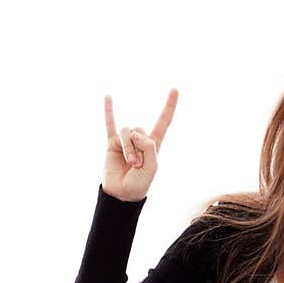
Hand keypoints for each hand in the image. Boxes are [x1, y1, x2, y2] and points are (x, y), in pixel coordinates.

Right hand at [101, 87, 178, 201]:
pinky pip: (110, 124)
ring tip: (129, 162)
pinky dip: (109, 111)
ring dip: (129, 147)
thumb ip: (149, 147)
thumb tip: (135, 133)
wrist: (122, 193)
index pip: (163, 122)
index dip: (169, 106)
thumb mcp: (152, 167)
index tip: (175, 89)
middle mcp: (139, 140)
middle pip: (140, 130)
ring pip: (127, 131)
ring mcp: (125, 140)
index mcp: (153, 145)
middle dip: (139, 147)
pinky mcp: (112, 143)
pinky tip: (108, 97)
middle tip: (137, 165)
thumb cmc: (140, 183)